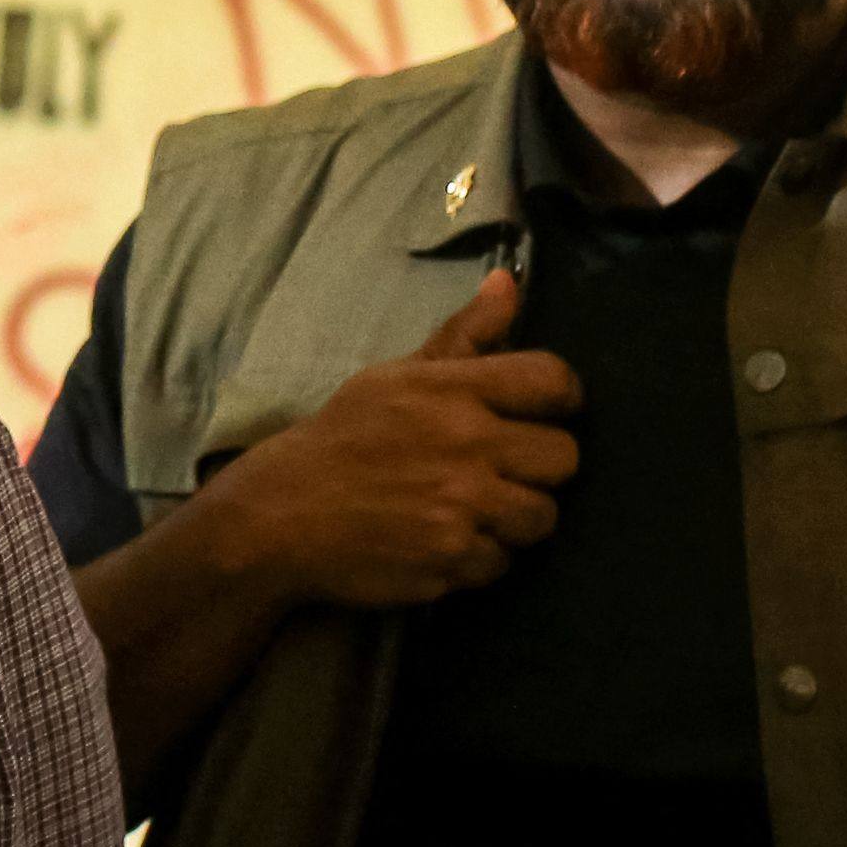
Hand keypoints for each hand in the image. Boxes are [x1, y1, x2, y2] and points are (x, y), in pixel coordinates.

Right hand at [188, 267, 580, 608]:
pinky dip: (477, 558)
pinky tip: (444, 540)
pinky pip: (502, 563)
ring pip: (542, 517)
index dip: (561, 398)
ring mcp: (461, 509)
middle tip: (503, 469)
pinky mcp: (451, 561)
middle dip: (539, 466)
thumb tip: (509, 283)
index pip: (554, 381)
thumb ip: (463, 336)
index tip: (541, 413)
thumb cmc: (345, 437)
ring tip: (476, 510)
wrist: (282, 515)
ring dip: (514, 517)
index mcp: (453, 390)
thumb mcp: (397, 377)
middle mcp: (466, 446)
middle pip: (564, 458)